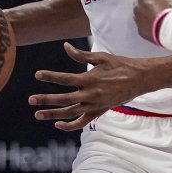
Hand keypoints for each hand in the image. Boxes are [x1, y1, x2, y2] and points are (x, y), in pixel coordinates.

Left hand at [28, 42, 151, 130]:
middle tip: (31, 100)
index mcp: (90, 79)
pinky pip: (82, 122)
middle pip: (64, 99)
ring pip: (70, 113)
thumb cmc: (121, 65)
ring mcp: (95, 105)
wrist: (141, 79)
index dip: (50, 76)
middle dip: (46, 100)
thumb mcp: (101, 57)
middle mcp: (91, 94)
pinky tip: (58, 124)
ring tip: (38, 114)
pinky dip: (70, 125)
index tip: (37, 75)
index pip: (65, 78)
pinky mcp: (100, 111)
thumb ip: (81, 55)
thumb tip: (65, 47)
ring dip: (53, 114)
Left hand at [134, 0, 171, 41]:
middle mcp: (137, 7)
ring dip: (146, 15)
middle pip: (139, 3)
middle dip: (146, 3)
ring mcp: (138, 20)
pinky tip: (157, 26)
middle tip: (158, 6)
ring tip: (158, 18)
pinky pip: (142, 26)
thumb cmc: (171, 10)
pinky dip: (148, 25)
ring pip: (139, 15)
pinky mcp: (141, 31)